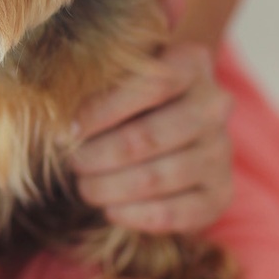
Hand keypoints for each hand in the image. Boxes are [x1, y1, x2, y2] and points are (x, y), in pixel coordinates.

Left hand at [69, 38, 233, 234]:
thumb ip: (98, 83)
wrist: (178, 120)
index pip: (150, 85)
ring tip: (84, 187)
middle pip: (149, 136)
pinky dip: (136, 215)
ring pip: (159, 176)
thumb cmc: (134, 93)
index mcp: (191, 63)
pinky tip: (110, 209)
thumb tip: (56, 115)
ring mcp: (221, 152)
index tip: (67, 130)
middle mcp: (214, 105)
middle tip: (72, 162)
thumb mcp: (121, 73)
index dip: (102, 110)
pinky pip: (176, 213)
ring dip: (112, 187)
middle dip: (99, 155)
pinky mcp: (221, 193)